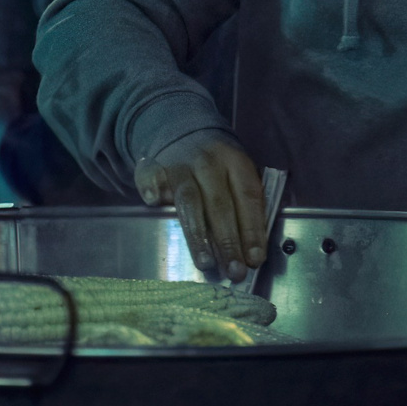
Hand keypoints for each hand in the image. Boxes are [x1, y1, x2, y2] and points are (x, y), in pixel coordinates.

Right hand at [134, 130, 265, 280]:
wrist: (183, 135)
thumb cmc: (217, 169)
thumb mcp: (237, 176)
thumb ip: (245, 207)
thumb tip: (252, 253)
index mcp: (235, 162)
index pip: (248, 197)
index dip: (253, 229)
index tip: (255, 259)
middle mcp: (208, 162)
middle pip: (220, 204)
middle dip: (228, 240)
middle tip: (234, 271)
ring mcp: (180, 163)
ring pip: (189, 199)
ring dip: (197, 233)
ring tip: (205, 262)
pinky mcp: (154, 166)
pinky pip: (151, 175)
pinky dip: (152, 187)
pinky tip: (154, 202)